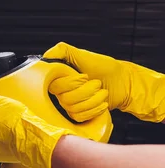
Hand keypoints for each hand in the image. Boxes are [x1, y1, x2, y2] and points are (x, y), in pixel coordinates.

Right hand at [44, 42, 164, 121]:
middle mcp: (62, 91)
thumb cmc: (104, 67)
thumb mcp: (83, 55)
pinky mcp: (78, 114)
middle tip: (96, 82)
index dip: (70, 83)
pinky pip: (79, 116)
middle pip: (65, 99)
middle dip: (86, 90)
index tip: (84, 76)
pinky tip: (102, 102)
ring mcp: (69, 104)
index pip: (54, 86)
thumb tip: (45, 57)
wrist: (123, 82)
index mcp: (60, 77)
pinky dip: (94, 109)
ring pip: (73, 108)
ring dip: (93, 99)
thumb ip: (63, 51)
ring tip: (102, 91)